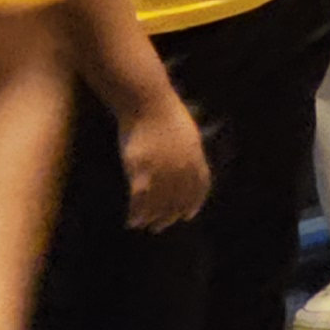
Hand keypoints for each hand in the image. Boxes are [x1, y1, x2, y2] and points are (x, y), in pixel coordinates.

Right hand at [119, 95, 210, 230]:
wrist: (148, 103)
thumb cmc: (164, 114)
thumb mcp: (186, 134)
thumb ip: (188, 153)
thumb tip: (187, 164)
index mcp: (196, 159)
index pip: (198, 190)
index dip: (192, 205)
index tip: (186, 215)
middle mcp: (182, 171)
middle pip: (177, 202)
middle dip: (169, 217)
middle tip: (159, 226)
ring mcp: (162, 172)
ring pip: (159, 205)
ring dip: (151, 219)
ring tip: (143, 225)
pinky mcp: (142, 172)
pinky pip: (140, 201)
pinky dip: (136, 214)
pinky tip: (131, 221)